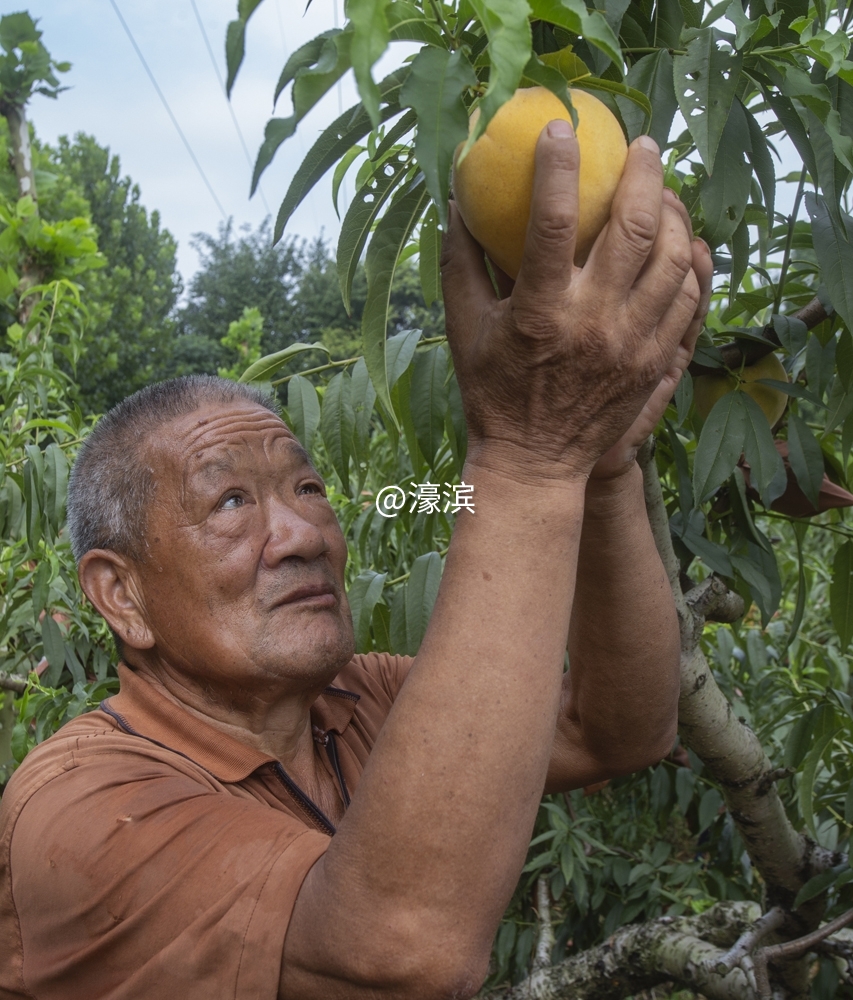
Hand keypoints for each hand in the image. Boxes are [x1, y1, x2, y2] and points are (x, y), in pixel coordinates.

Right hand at [441, 124, 701, 483]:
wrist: (536, 461)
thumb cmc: (492, 392)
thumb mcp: (464, 330)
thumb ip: (460, 264)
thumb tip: (456, 203)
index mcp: (540, 313)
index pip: (553, 221)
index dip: (559, 165)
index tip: (563, 127)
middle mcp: (594, 323)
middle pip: (635, 226)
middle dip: (646, 171)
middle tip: (644, 145)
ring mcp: (633, 344)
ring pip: (675, 258)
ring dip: (676, 212)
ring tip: (665, 191)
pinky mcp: (655, 362)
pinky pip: (689, 298)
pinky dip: (691, 262)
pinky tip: (682, 244)